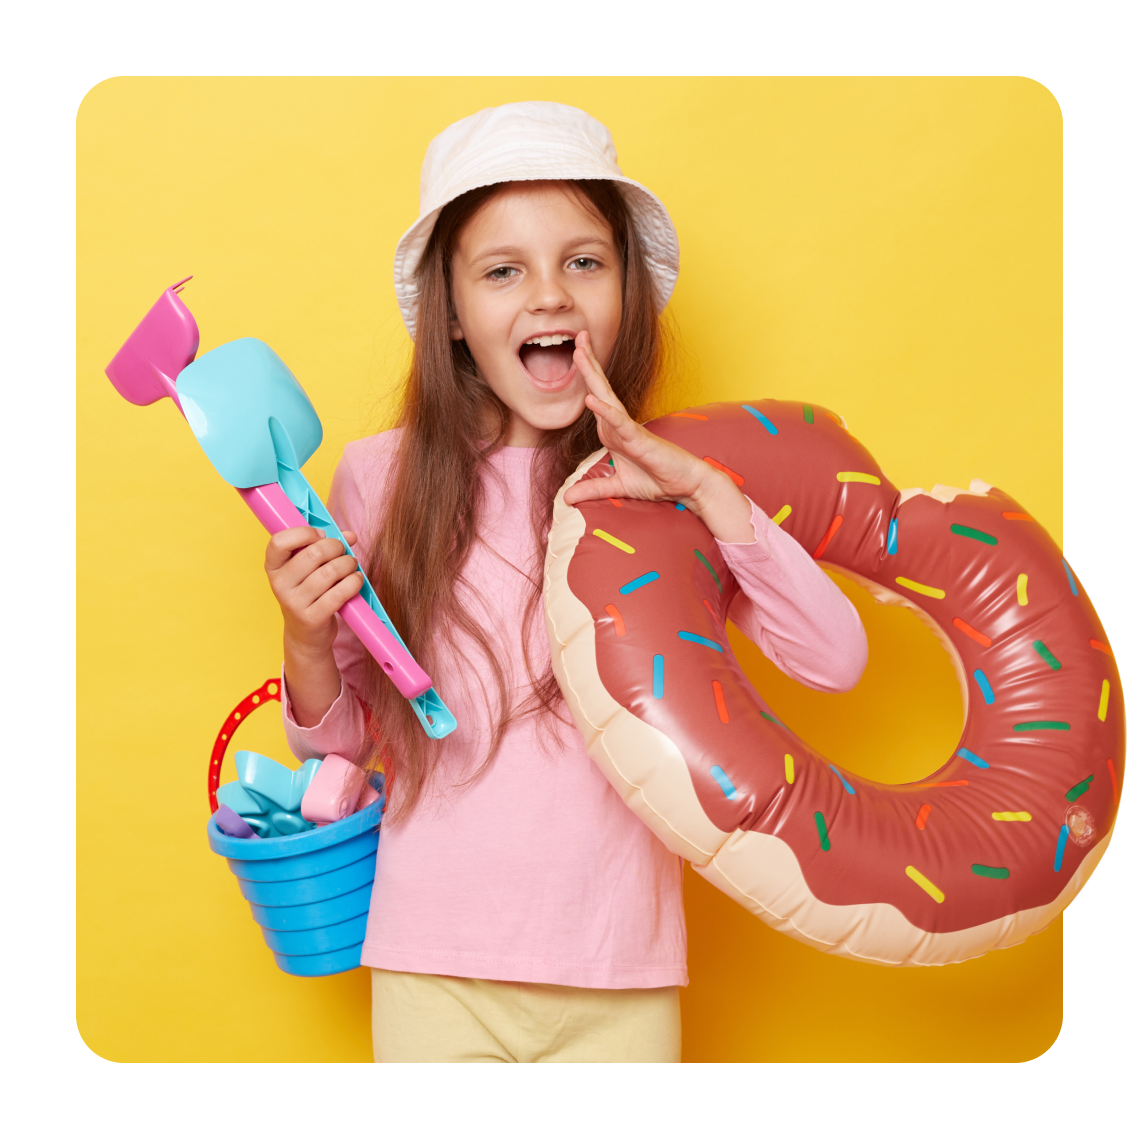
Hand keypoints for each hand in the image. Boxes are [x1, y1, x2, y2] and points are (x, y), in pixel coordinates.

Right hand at [266, 525, 362, 668]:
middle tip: (343, 551)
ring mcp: (294, 603)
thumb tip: (350, 535)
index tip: (321, 535)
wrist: (306, 634)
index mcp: (274, 567)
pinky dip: (353, 582)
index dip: (304, 533)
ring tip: (351, 565)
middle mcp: (280, 584)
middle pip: (313, 554)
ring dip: (348, 564)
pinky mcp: (312, 618)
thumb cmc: (309, 593)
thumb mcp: (308, 569)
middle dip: (336, 547)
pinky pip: (339, 593)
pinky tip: (356, 579)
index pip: (279, 541)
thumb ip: (325, 546)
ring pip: (330, 572)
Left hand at [563, 332, 755, 542]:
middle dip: (587, 363)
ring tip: (580, 352)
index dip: (585, 377)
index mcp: (614, 431)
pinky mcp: (640, 439)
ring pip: (606, 399)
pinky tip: (592, 400)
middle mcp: (621, 425)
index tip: (574, 354)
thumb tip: (567, 497)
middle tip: (577, 335)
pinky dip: (605, 412)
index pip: (596, 399)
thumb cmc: (657, 480)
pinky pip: (620, 423)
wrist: (686, 486)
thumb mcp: (617, 487)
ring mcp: (630, 430)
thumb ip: (592, 489)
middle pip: (600, 389)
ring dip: (592, 376)